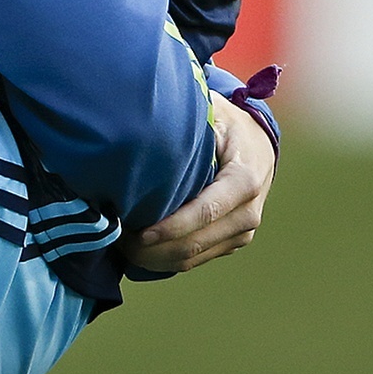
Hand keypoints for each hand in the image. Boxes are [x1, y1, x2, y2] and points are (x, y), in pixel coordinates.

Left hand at [125, 93, 276, 273]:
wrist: (257, 145)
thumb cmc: (224, 124)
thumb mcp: (211, 114)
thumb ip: (186, 126)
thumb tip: (142, 129)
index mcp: (244, 180)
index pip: (205, 212)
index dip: (170, 227)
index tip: (137, 232)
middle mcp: (248, 212)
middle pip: (195, 243)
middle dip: (152, 248)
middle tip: (115, 240)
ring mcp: (242, 232)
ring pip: (193, 257)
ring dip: (153, 258)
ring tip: (119, 245)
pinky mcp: (232, 242)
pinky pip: (195, 259)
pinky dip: (164, 259)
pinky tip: (136, 249)